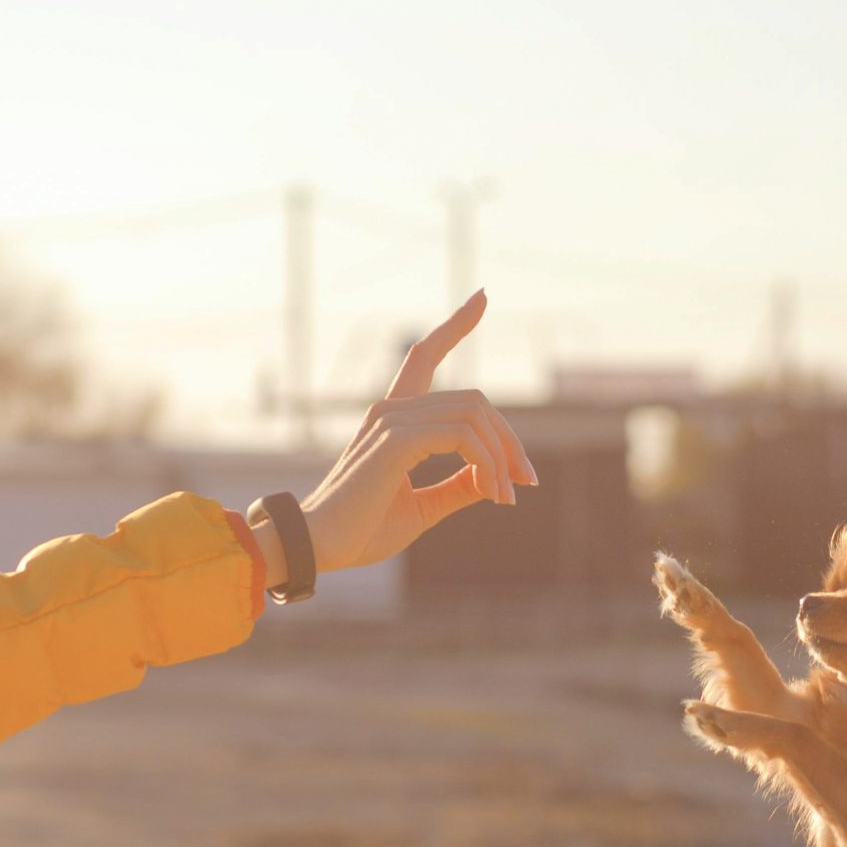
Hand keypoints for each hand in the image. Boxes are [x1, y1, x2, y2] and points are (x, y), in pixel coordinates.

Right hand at [249, 290, 537, 586]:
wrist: (320, 549)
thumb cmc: (362, 531)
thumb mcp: (423, 508)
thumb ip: (456, 487)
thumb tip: (493, 479)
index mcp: (394, 420)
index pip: (423, 355)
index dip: (454, 325)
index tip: (481, 297)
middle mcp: (391, 410)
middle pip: (475, 400)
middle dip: (510, 440)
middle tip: (527, 481)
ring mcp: (391, 421)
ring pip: (475, 416)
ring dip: (502, 458)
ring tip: (507, 497)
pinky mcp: (396, 440)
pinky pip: (463, 437)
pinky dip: (487, 465)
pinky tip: (491, 493)